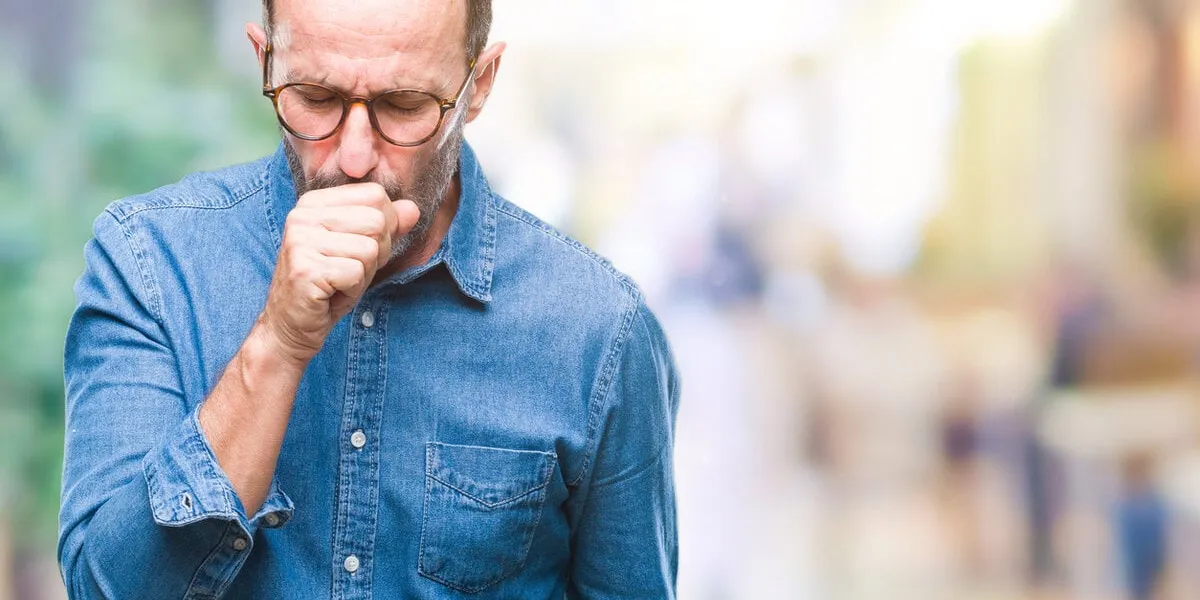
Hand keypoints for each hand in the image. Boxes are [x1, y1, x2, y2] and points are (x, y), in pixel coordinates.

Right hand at [257, 182, 418, 364]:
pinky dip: (353, 290)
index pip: (376, 195)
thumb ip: (386, 226)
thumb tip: (413, 208)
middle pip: (377, 221)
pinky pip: (356, 274)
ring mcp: (300, 241)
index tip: (360, 248)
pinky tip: (331, 294)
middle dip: (376, 253)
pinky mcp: (304, 269)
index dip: (385, 225)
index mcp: (314, 202)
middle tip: (350, 271)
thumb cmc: (328, 286)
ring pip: (369, 249)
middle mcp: (302, 215)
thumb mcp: (361, 250)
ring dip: (364, 274)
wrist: (290, 325)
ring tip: (339, 282)